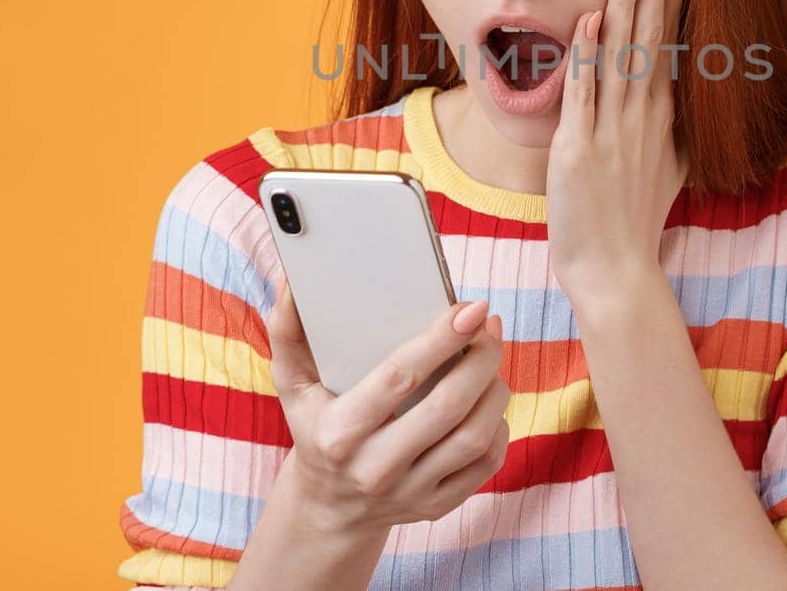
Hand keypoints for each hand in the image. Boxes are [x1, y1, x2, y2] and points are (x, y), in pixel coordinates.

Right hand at [266, 272, 511, 532]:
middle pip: (447, 408)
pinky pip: (485, 465)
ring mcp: (409, 492)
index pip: (399, 378)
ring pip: (474, 437)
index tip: (470, 308)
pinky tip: (490, 399)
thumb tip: (293, 280)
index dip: (440, 340)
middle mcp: (375, 467)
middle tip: (489, 325)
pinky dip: (498, 426)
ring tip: (492, 357)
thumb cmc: (315, 427)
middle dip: (481, 359)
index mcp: (339, 432)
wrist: (329, 506)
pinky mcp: (437, 506)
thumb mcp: (292, 384)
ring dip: (495, 389)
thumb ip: (287, 330)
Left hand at [545, 0, 694, 297]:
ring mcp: (612, 132)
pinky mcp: (580, 150)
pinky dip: (586, 57)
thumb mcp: (664, 166)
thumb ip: (664, 128)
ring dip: (626, 8)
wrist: (615, 271)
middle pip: (650, 39)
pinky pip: (584, 94)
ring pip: (620, 57)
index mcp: (660, 117)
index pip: (669, 43)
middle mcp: (642, 117)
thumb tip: (671, 98)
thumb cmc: (632, 222)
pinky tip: (590, 21)